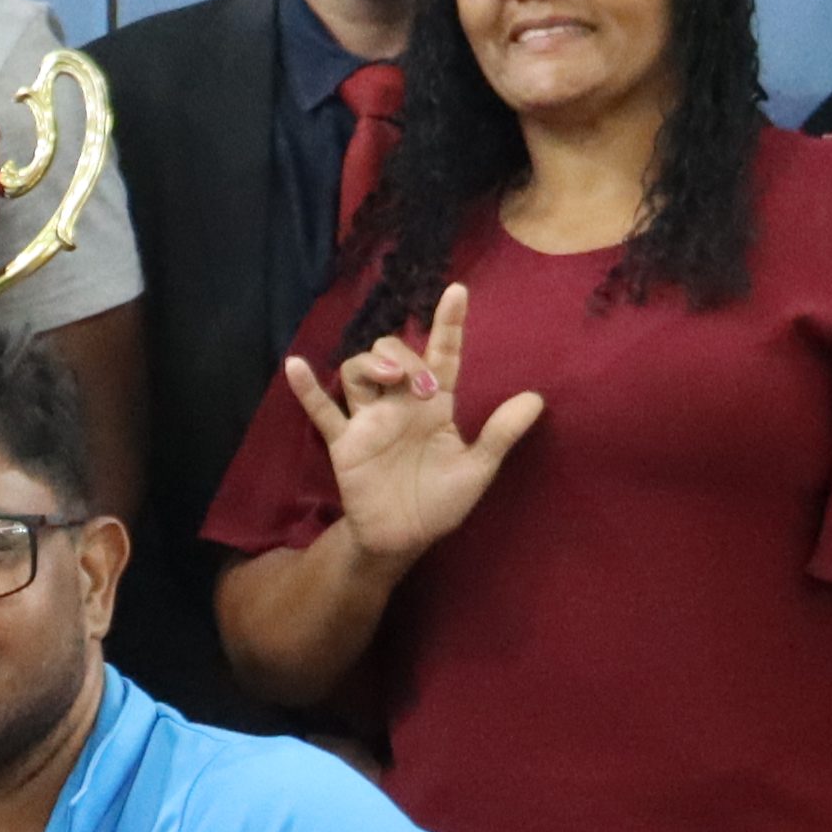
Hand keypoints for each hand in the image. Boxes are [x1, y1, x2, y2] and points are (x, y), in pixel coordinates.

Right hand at [273, 280, 545, 567]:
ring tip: (385, 379)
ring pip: (357, 371)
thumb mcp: (477, 470)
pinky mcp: (345, 443)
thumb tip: (536, 399)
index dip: (449, 323)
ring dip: (369, 364)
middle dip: (405, 357)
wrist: (403, 540)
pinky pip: (322, 411)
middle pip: (393, 354)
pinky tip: (294, 364)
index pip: (443, 354)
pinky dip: (307, 389)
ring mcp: (369, 421)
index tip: (457, 292)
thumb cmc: (440, 503)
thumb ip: (500, 434)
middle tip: (422, 387)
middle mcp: (400, 405)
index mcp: (435, 406)